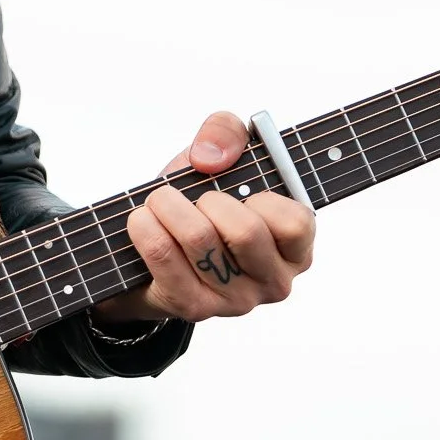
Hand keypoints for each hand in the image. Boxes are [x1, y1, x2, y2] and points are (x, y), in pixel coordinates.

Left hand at [92, 111, 315, 325]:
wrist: (152, 248)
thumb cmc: (199, 202)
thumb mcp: (219, 156)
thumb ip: (227, 132)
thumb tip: (212, 156)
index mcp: (295, 247)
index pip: (296, 224)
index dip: (261, 198)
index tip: (241, 193)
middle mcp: (274, 281)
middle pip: (245, 231)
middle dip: (206, 198)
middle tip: (194, 197)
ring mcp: (236, 301)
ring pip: (200, 238)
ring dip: (168, 205)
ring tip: (161, 202)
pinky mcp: (194, 308)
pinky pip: (163, 254)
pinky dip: (145, 226)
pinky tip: (143, 221)